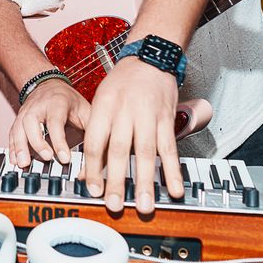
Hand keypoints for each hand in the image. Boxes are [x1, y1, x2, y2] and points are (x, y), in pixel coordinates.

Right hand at [9, 78, 89, 168]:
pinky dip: (12, 147)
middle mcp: (38, 106)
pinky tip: (14, 160)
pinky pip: (12, 133)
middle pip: (32, 122)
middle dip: (37, 142)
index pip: (56, 122)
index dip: (59, 141)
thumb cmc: (68, 100)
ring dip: (19, 146)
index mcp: (57, 102)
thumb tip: (99, 152)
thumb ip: (91, 128)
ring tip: (23, 164)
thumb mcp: (84, 109)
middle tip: (46, 158)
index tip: (65, 158)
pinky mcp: (18, 119)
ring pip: (18, 128)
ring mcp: (26, 112)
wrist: (48, 84)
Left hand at [81, 59, 210, 214]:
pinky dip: (173, 170)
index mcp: (103, 108)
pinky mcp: (167, 119)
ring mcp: (148, 115)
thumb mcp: (100, 103)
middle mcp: (124, 111)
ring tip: (145, 205)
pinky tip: (175, 188)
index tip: (93, 190)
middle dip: (116, 180)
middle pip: (119, 150)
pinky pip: (170, 147)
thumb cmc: (122, 83)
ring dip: (145, 181)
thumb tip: (87, 172)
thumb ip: (95, 137)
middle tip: (114, 204)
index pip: (95, 142)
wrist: (149, 57)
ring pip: (146, 152)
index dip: (93, 168)